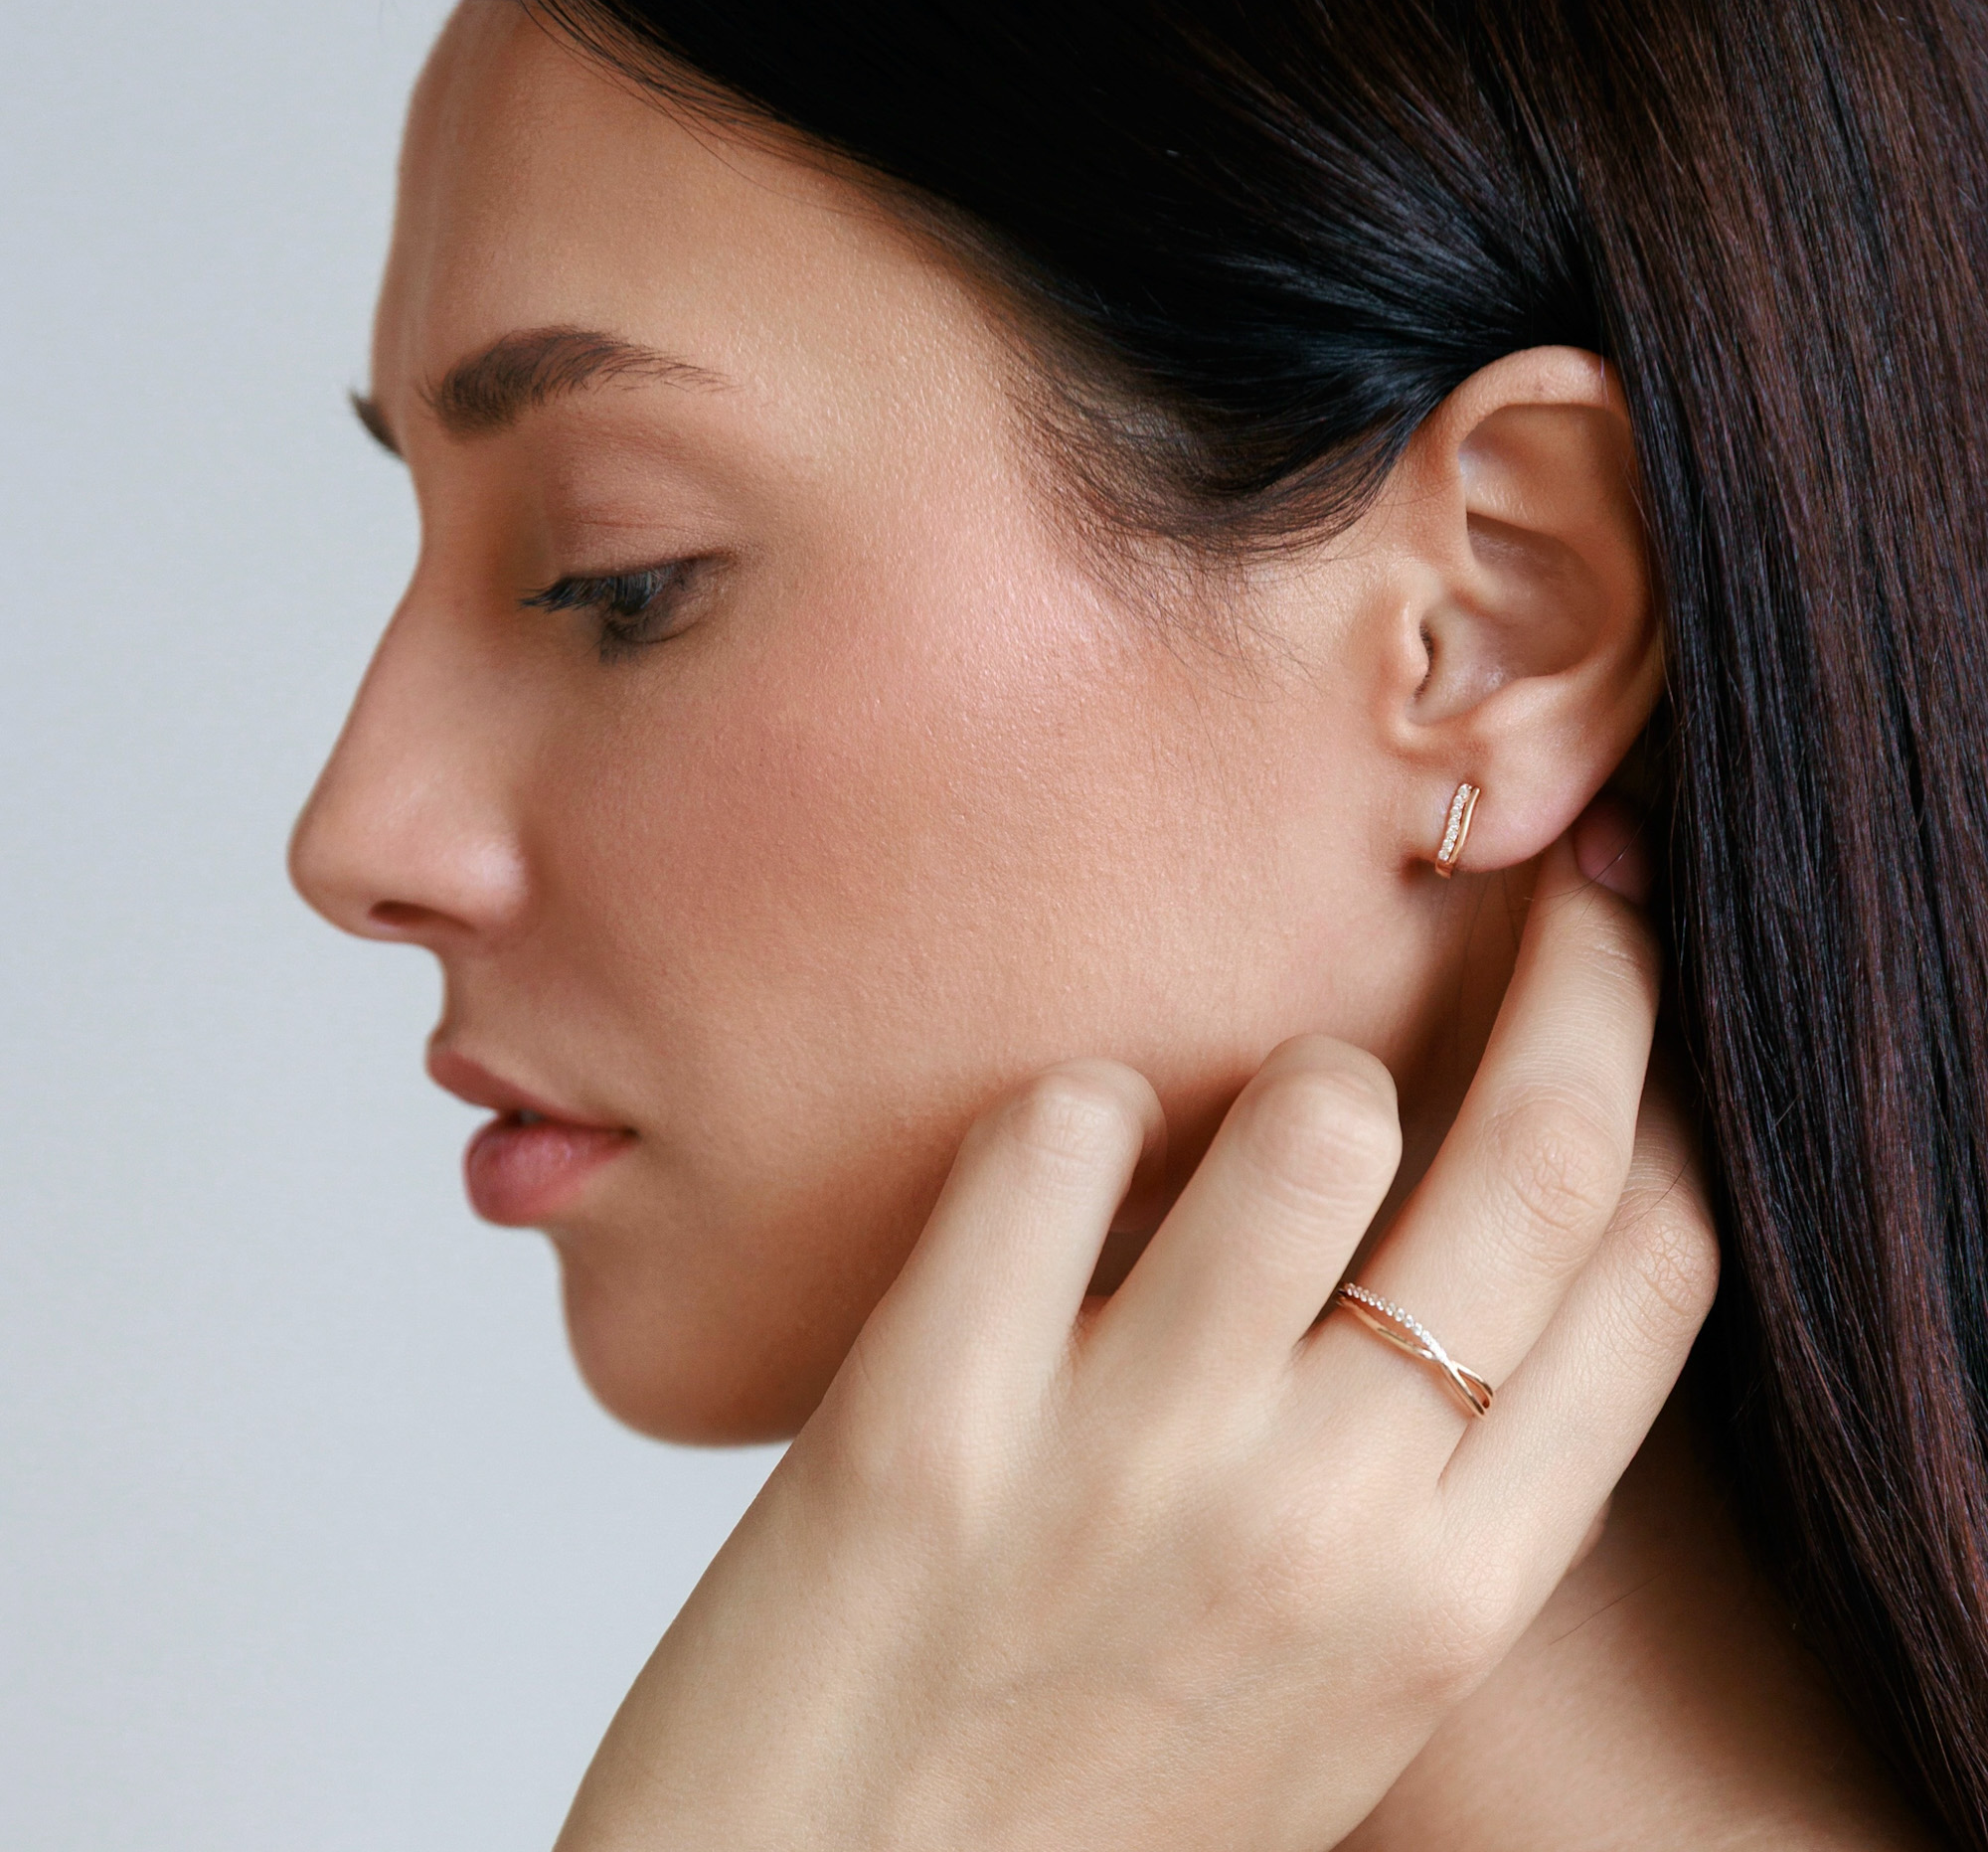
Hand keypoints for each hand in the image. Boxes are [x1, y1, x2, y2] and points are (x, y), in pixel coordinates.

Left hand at [555, 825, 1716, 1850]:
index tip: (1630, 989)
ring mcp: (1129, 1465)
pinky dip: (1069, 1109)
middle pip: (1537, 1154)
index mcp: (1451, 1600)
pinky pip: (1058, 1132)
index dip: (1664, 1090)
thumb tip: (1461, 1252)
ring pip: (1315, 1113)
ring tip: (1219, 1122)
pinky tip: (1043, 1176)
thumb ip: (1418, 1495)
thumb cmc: (1085, 1804)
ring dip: (1290, 1069)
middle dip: (1582, 974)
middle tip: (1555, 888)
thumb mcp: (1329, 1686)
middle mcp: (1327, 1524)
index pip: (1650, 1270)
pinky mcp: (929, 1418)